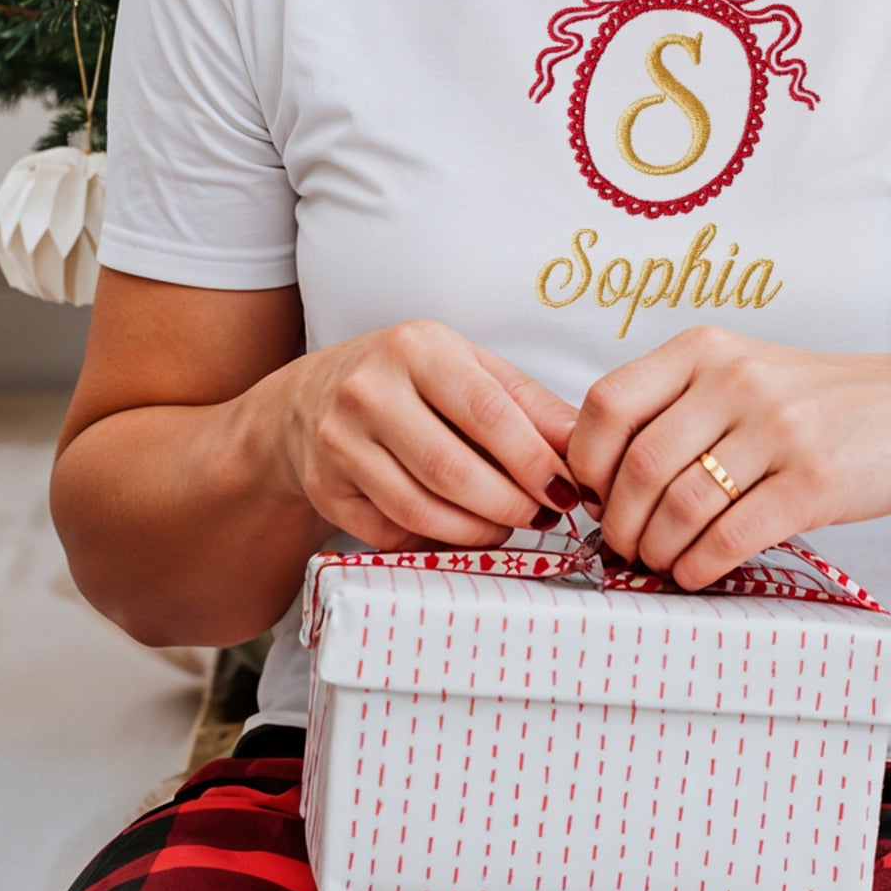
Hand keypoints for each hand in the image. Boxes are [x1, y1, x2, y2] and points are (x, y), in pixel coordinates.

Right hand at [271, 319, 580, 551]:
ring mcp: (338, 442)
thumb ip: (528, 403)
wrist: (307, 400)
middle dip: (510, 505)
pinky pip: (392, 532)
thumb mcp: (468, 369)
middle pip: (453, 470)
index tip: (565, 489)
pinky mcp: (325, 489)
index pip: (488, 414)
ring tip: (506, 526)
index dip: (534, 461)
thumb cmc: (407, 382)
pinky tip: (458, 530)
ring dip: (478, 531)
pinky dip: (435, 541)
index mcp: (416, 349)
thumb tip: (582, 442)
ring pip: (421, 510)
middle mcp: (368, 391)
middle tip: (541, 516)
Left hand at [567, 328, 890, 588]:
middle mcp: (738, 382)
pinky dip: (699, 566)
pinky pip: (729, 537)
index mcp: (706, 350)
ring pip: (679, 508)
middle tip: (623, 544)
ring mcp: (778, 431)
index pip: (608, 404)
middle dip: (619, 522)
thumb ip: (678, 405)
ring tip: (660, 561)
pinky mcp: (813, 484)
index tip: (592, 493)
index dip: (586, 460)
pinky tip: (697, 572)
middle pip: (639, 467)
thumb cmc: (822, 404)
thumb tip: (600, 475)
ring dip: (657, 550)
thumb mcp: (744, 374)